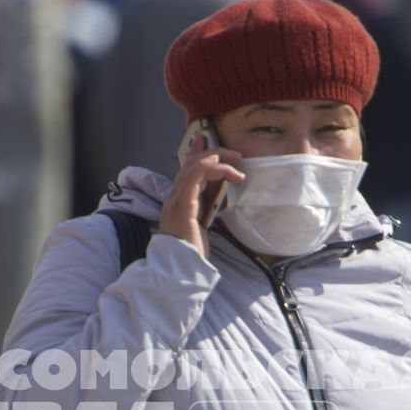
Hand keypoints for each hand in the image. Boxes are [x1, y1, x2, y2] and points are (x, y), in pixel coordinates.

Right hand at [159, 131, 242, 261]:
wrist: (180, 270)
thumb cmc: (192, 253)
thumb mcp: (200, 227)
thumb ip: (204, 211)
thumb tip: (215, 197)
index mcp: (178, 202)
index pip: (185, 171)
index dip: (195, 152)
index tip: (206, 139)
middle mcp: (174, 198)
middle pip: (189, 164)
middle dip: (211, 152)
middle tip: (234, 154)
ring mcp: (176, 200)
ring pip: (193, 166)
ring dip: (217, 159)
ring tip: (236, 161)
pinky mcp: (183, 205)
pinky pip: (195, 176)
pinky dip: (214, 169)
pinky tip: (230, 173)